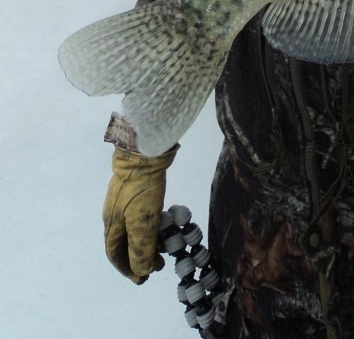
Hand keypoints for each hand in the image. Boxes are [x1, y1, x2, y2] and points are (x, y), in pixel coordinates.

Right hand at [103, 146, 176, 283]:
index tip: (142, 279)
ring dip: (148, 240)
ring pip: (135, 228)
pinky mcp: (135, 190)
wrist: (144, 151)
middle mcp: (114, 214)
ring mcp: (124, 200)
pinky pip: (142, 214)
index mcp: (111, 224)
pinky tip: (164, 222)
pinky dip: (152, 224)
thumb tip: (141, 272)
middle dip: (140, 256)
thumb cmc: (141, 189)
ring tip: (165, 245)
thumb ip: (141, 248)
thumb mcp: (143, 222)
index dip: (127, 268)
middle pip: (124, 242)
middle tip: (159, 264)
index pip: (115, 254)